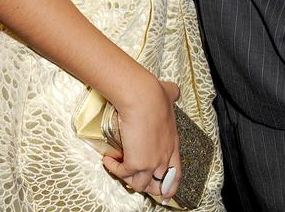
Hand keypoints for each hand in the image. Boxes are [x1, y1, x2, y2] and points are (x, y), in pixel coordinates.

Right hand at [103, 79, 181, 201]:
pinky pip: (122, 174)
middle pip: (158, 185)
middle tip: (138, 183)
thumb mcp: (170, 95)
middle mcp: (164, 158)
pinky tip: (108, 160)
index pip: (175, 174)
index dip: (170, 186)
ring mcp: (151, 163)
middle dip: (149, 188)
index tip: (165, 193)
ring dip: (128, 179)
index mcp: (172, 145)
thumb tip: (173, 91)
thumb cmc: (154, 94)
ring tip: (120, 168)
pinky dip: (113, 168)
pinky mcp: (136, 164)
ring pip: (139, 185)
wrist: (142, 98)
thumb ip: (172, 96)